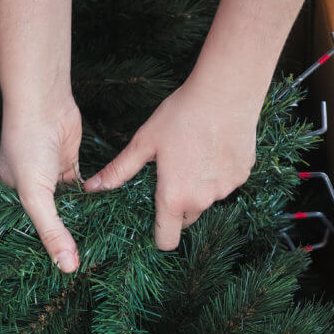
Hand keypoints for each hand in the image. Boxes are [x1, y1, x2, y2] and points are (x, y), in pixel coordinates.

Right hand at [0, 97, 81, 271]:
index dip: (39, 252)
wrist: (43, 104)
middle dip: (63, 240)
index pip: (23, 234)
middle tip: (83, 264)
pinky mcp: (68, 169)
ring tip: (95, 248)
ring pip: (66, 210)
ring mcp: (48, 181)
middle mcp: (26, 192)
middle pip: (47, 223)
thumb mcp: (35, 196)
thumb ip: (52, 232)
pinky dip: (90, 205)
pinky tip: (102, 220)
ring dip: (79, 223)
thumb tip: (68, 266)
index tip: (59, 273)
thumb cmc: (27, 146)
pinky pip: (80, 194)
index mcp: (7, 200)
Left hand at [83, 77, 257, 249]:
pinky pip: (226, 182)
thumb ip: (119, 170)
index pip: (167, 240)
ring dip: (200, 187)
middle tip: (172, 174)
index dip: (159, 235)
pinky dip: (219, 172)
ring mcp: (226, 189)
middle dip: (178, 205)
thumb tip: (90, 187)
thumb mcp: (144, 143)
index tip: (155, 220)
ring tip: (194, 154)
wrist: (225, 93)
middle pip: (187, 218)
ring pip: (208, 198)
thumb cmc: (180, 116)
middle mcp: (202, 200)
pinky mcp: (242, 175)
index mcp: (174, 198)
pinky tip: (213, 147)